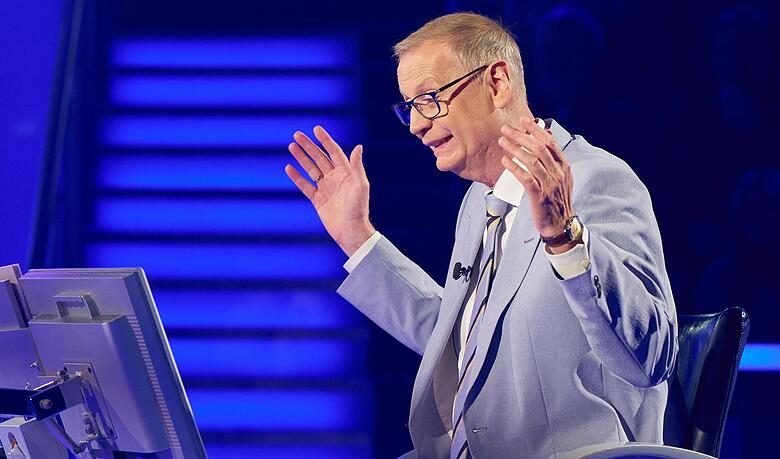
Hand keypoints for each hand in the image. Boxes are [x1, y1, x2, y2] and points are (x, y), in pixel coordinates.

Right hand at [284, 126, 375, 255]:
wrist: (350, 231)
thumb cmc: (358, 208)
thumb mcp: (361, 185)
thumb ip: (356, 166)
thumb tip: (358, 146)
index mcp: (346, 173)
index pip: (334, 152)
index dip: (325, 140)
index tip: (316, 129)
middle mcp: (335, 178)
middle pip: (319, 158)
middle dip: (309, 146)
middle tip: (297, 135)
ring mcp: (326, 189)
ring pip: (311, 169)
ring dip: (302, 158)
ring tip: (291, 146)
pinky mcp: (318, 200)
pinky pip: (305, 186)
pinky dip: (296, 177)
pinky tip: (288, 168)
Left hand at [498, 117, 575, 253]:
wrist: (560, 225)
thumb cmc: (556, 201)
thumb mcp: (559, 179)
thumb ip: (553, 163)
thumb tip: (542, 143)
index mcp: (564, 167)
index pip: (550, 142)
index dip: (536, 130)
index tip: (523, 120)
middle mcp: (558, 173)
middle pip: (539, 148)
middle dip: (521, 136)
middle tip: (506, 129)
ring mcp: (550, 184)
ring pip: (532, 161)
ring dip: (515, 148)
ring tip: (502, 141)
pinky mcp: (539, 196)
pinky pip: (526, 178)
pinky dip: (515, 167)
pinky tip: (505, 160)